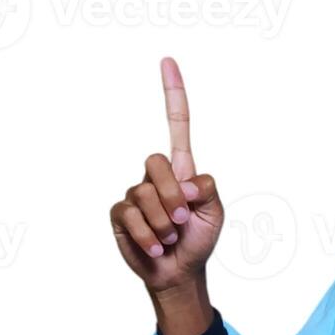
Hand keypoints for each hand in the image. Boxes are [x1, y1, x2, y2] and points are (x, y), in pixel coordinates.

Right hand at [110, 57, 223, 293]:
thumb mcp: (215, 214)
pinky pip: (130, 215)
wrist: (179, 272)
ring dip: (164, 223)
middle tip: (183, 220)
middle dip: (172, 194)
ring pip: (144, 193)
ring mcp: (135, 193)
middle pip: (155, 162)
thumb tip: (184, 183)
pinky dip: (148, 236)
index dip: (173, 94)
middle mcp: (156, 176)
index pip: (177, 126)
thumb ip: (206, 190)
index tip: (167, 61)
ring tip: (171, 238)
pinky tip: (157, 247)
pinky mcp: (120, 214)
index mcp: (183, 170)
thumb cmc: (198, 239)